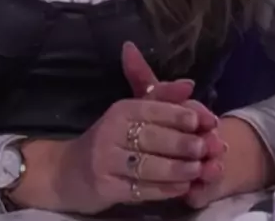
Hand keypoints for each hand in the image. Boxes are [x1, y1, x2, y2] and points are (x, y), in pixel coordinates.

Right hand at [14, 96, 216, 215]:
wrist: (68, 172)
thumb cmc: (109, 139)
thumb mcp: (131, 113)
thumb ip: (161, 97)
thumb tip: (190, 84)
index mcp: (120, 109)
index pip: (152, 108)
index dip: (180, 114)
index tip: (205, 120)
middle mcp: (110, 131)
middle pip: (152, 137)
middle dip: (182, 143)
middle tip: (205, 149)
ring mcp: (106, 160)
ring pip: (148, 165)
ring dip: (176, 168)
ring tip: (198, 170)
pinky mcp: (105, 187)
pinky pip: (140, 189)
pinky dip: (164, 189)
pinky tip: (181, 188)